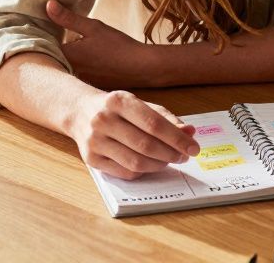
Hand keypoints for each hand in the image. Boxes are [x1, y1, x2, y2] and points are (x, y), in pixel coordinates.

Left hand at [46, 0, 152, 88]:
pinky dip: (75, 68)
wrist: (140, 67)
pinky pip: (74, 76)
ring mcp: (78, 82)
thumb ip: (68, 18)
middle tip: (54, 36)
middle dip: (51, 49)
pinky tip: (86, 61)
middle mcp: (68, 72)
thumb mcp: (93, 27)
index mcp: (67, 56)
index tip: (42, 27)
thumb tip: (48, 4)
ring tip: (70, 48)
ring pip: (62, 68)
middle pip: (51, 59)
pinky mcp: (87, 86)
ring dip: (63, 59)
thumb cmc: (118, 45)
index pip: (43, 46)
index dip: (42, 36)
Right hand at [65, 89, 199, 179]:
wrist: (80, 112)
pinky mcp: (91, 159)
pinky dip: (143, 171)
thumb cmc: (118, 109)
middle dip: (171, 153)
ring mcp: (95, 141)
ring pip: (136, 162)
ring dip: (159, 165)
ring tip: (170, 160)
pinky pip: (124, 172)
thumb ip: (166, 119)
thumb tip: (190, 132)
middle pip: (146, 145)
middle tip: (184, 156)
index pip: (154, 124)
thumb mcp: (141, 105)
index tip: (193, 147)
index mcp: (119, 101)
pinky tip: (151, 165)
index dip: (177, 138)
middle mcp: (104, 120)